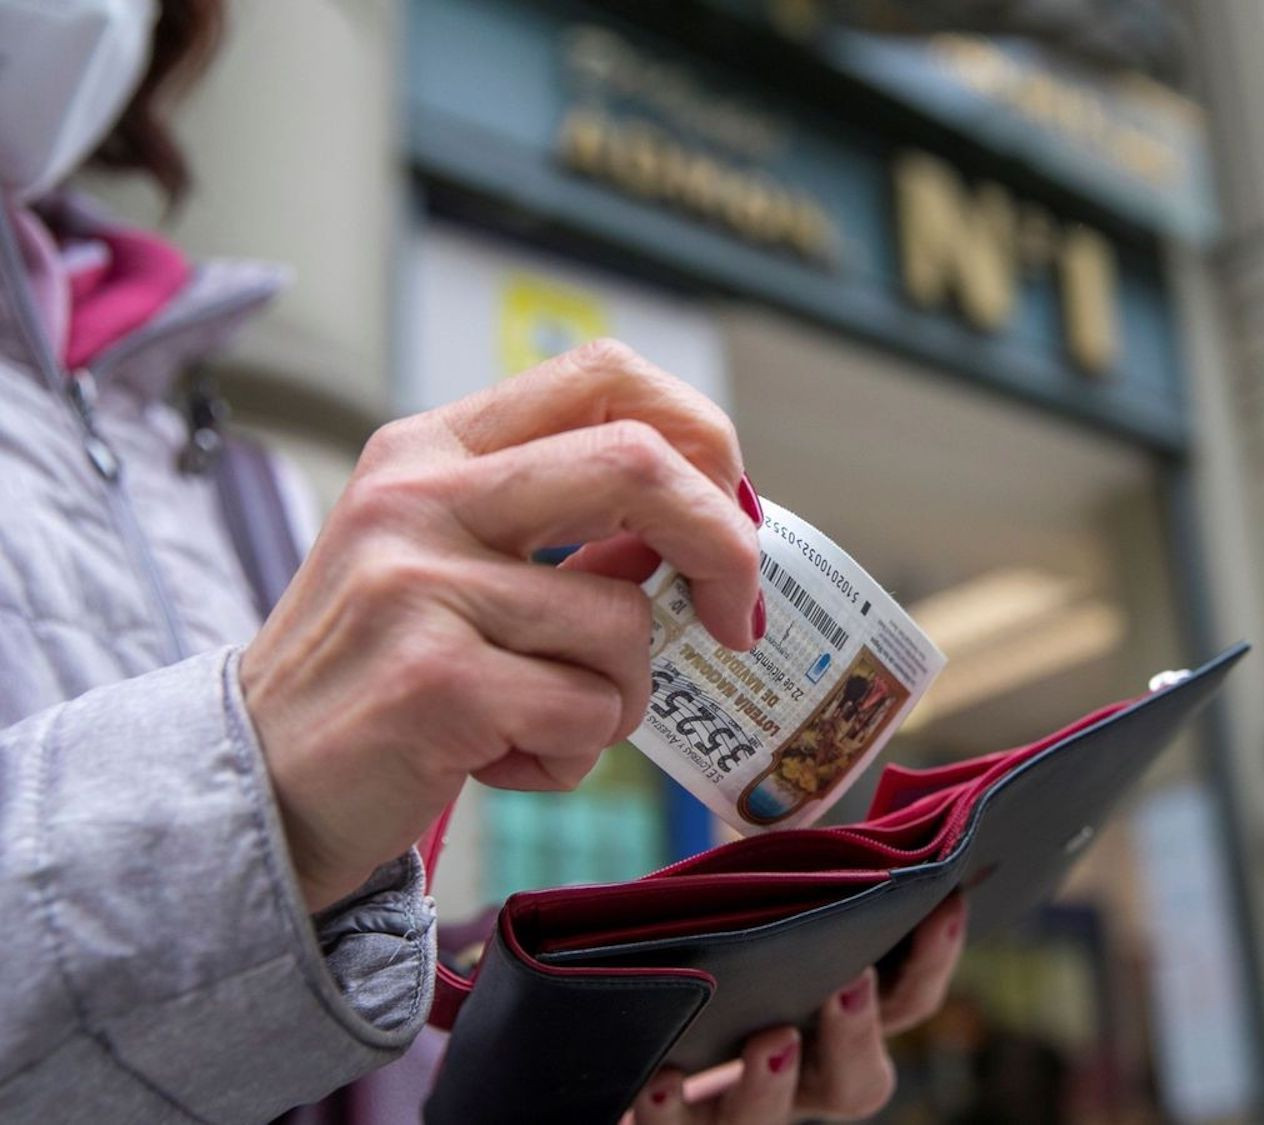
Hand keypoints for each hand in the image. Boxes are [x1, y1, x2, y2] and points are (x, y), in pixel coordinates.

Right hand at [240, 340, 762, 910]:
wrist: (259, 782)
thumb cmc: (380, 670)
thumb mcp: (454, 565)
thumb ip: (566, 532)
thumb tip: (709, 527)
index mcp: (435, 449)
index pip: (605, 375)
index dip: (701, 438)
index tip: (730, 517)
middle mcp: (421, 495)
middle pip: (640, 463)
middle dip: (725, 549)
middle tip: (733, 620)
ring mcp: (419, 582)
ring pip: (624, 623)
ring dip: (618, 698)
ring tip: (538, 720)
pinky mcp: (432, 681)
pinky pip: (586, 714)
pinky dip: (571, 756)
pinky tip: (500, 758)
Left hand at [627, 894, 968, 1123]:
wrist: (642, 1031)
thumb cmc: (720, 942)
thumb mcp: (762, 905)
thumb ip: (800, 876)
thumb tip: (824, 812)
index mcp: (841, 1020)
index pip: (909, 999)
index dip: (933, 956)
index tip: (945, 900)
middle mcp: (804, 1077)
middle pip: (856, 1082)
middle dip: (858, 1034)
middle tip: (850, 982)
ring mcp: (742, 1108)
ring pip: (769, 1121)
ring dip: (773, 1085)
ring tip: (770, 1041)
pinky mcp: (677, 1124)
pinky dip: (671, 1112)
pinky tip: (662, 1079)